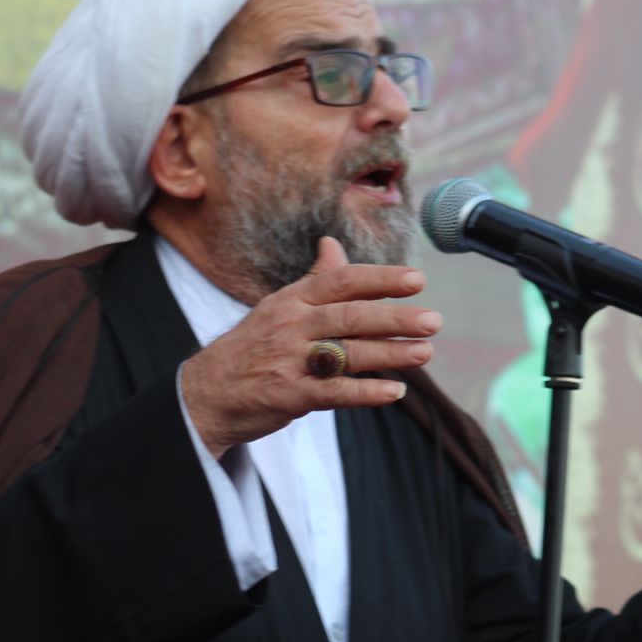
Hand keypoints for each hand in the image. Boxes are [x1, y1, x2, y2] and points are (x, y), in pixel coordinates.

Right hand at [181, 237, 440, 458]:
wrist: (207, 393)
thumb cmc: (252, 347)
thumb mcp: (278, 308)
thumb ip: (314, 281)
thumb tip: (333, 245)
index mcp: (292, 299)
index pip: (341, 281)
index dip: (381, 279)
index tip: (418, 279)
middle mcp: (291, 325)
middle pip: (350, 316)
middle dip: (395, 317)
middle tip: (434, 320)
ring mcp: (289, 360)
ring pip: (348, 354)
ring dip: (390, 353)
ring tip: (425, 352)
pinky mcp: (289, 395)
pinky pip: (335, 393)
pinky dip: (367, 392)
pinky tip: (395, 392)